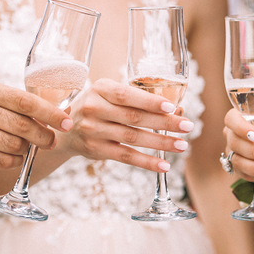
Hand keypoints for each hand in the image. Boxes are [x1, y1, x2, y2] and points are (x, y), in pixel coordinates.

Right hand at [0, 80, 72, 175]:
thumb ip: (16, 104)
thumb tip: (59, 113)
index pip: (25, 101)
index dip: (50, 113)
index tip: (67, 122)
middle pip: (23, 125)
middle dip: (44, 136)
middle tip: (52, 141)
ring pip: (15, 145)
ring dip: (27, 150)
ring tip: (25, 147)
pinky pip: (4, 160)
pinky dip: (14, 160)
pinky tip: (12, 156)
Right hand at [60, 78, 193, 172]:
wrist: (65, 128)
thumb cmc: (98, 106)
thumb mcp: (108, 94)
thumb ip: (136, 99)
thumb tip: (176, 110)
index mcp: (101, 89)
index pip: (127, 94)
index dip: (150, 102)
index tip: (171, 107)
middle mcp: (94, 108)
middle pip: (134, 117)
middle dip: (164, 123)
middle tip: (187, 126)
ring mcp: (93, 130)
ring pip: (132, 138)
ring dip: (160, 143)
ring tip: (181, 145)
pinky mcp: (96, 150)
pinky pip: (126, 157)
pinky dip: (146, 162)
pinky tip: (164, 165)